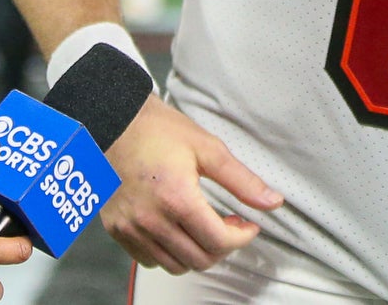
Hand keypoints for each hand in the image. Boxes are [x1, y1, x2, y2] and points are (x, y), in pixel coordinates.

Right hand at [100, 94, 282, 274]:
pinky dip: (170, 253)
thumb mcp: (207, 148)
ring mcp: (131, 228)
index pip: (218, 241)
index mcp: (176, 198)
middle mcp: (151, 220)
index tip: (249, 225)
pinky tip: (179, 229)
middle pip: (199, 259)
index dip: (242, 237)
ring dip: (198, 252)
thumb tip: (272, 202)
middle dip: (223, 246)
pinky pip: (150, 260)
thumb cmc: (159, 130)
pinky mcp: (117, 230)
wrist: (115, 123)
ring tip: (205, 226)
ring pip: (175, 265)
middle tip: (230, 224)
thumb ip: (242, 180)